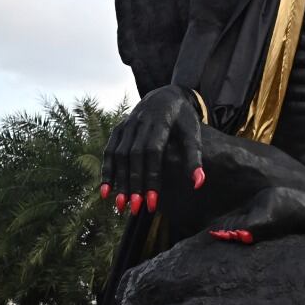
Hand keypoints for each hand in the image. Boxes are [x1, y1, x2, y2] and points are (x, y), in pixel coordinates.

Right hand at [101, 85, 205, 215]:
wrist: (166, 95)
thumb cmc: (183, 119)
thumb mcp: (194, 134)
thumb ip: (195, 158)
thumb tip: (198, 184)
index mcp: (160, 122)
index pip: (153, 153)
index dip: (152, 177)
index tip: (153, 201)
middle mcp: (139, 122)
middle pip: (133, 157)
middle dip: (134, 184)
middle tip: (135, 208)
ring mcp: (126, 125)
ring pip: (119, 156)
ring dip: (119, 181)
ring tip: (120, 205)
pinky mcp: (118, 129)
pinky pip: (109, 152)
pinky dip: (107, 171)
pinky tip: (106, 192)